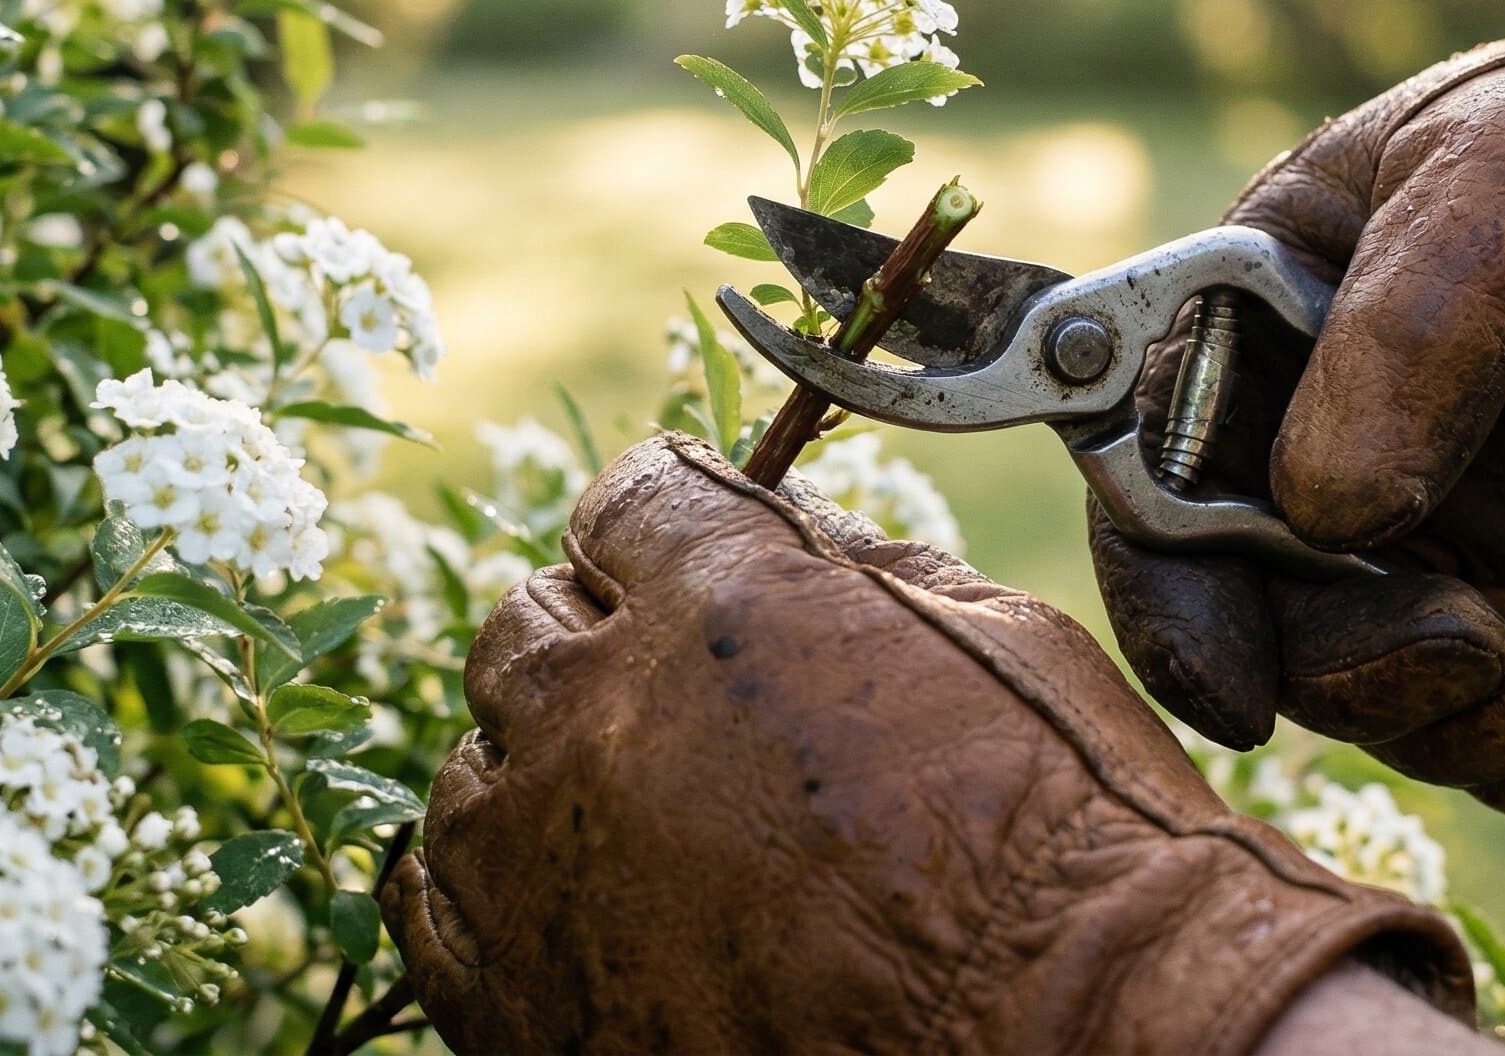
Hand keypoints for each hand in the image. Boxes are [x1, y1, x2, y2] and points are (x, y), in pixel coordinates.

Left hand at [382, 433, 1473, 1055]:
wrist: (1073, 1033)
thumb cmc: (1065, 836)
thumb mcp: (992, 634)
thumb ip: (855, 564)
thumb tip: (788, 532)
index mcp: (714, 598)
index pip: (624, 502)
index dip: (662, 529)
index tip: (685, 557)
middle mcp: (597, 715)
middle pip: (523, 628)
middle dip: (592, 641)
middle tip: (670, 694)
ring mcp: (544, 868)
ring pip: (468, 769)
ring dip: (537, 768)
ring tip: (630, 815)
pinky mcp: (523, 1006)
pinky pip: (430, 913)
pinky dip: (475, 891)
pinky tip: (549, 894)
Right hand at [1093, 0, 1504, 830]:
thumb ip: (1414, 326)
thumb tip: (1325, 510)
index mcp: (1254, 298)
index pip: (1152, 459)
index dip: (1171, 588)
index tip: (1239, 689)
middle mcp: (1305, 413)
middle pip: (1252, 600)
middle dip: (1351, 664)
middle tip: (1480, 650)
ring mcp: (1406, 501)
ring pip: (1358, 672)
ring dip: (1444, 716)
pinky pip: (1467, 695)